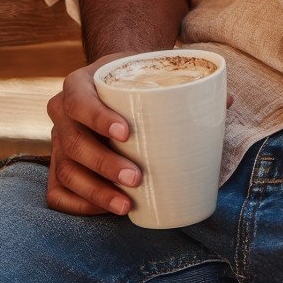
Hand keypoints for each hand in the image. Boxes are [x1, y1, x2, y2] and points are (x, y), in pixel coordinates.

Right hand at [46, 54, 234, 216]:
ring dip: (95, 192)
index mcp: (80, 83)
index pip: (80, 100)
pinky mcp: (58, 167)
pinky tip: (107, 210)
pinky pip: (57, 193)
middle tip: (136, 178)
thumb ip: (184, 83)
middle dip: (104, 164)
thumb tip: (225, 100)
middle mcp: (61, 113)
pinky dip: (80, 206)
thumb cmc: (135, 81)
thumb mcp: (151, 71)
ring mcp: (57, 142)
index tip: (126, 132)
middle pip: (73, 143)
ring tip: (127, 204)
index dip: (98, 118)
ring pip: (66, 172)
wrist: (112, 85)